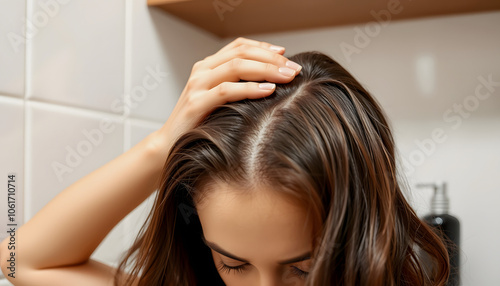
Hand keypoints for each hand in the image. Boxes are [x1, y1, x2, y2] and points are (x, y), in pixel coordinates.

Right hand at [154, 37, 301, 153]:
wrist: (171, 144)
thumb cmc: (201, 123)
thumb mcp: (219, 99)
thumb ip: (237, 86)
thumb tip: (272, 82)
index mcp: (208, 66)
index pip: (239, 46)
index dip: (264, 47)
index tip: (285, 56)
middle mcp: (202, 70)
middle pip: (242, 53)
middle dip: (272, 59)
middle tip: (293, 69)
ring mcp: (197, 85)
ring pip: (236, 67)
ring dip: (266, 70)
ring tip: (287, 78)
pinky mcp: (196, 103)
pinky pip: (227, 90)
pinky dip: (250, 89)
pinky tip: (268, 91)